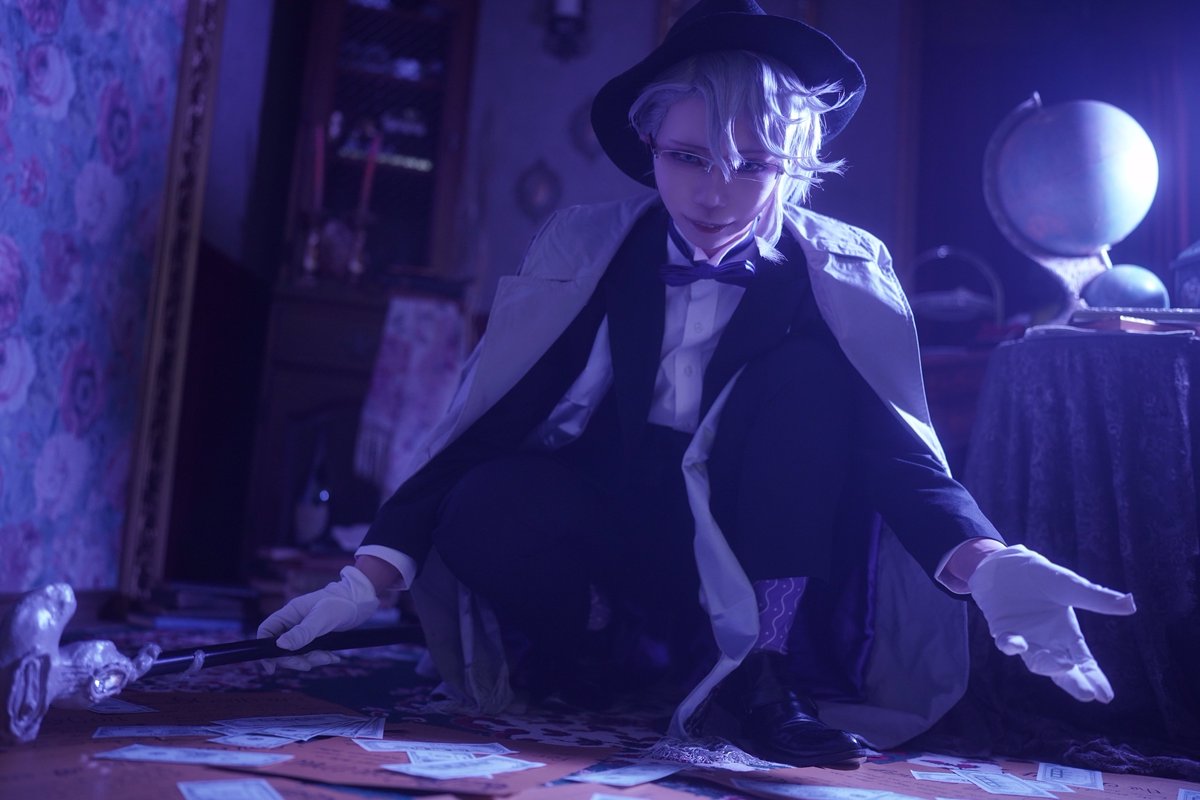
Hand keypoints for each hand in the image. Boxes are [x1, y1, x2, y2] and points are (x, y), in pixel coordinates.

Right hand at [256, 566, 378, 672]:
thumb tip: (279, 646)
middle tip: (308, 666)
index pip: (266, 631)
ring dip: (311, 659)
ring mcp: (305, 630)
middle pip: (281, 647)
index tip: (271, 667)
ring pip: (298, 652)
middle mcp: (294, 622)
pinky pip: (311, 652)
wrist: (361, 601)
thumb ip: (302, 632)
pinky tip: (334, 658)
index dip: (264, 649)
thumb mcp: (322, 618)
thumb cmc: (341, 603)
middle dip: (294, 659)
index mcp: (289, 613)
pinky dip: (320, 657)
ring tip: (329, 658)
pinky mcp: (316, 636)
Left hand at [967, 544, 1135, 702]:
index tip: (1105, 696)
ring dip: (1047, 665)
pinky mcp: (1003, 630)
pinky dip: (1012, 645)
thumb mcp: (1070, 586)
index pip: (1084, 662)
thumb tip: (1131, 605)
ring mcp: (1025, 639)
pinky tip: (1019, 644)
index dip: (1094, 678)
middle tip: (1085, 693)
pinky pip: (1007, 643)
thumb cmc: (1040, 576)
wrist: (1005, 563)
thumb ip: (1096, 598)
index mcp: (1067, 634)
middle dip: (1074, 682)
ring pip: (1036, 661)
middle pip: (1063, 670)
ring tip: (1061, 666)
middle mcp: (1047, 642)